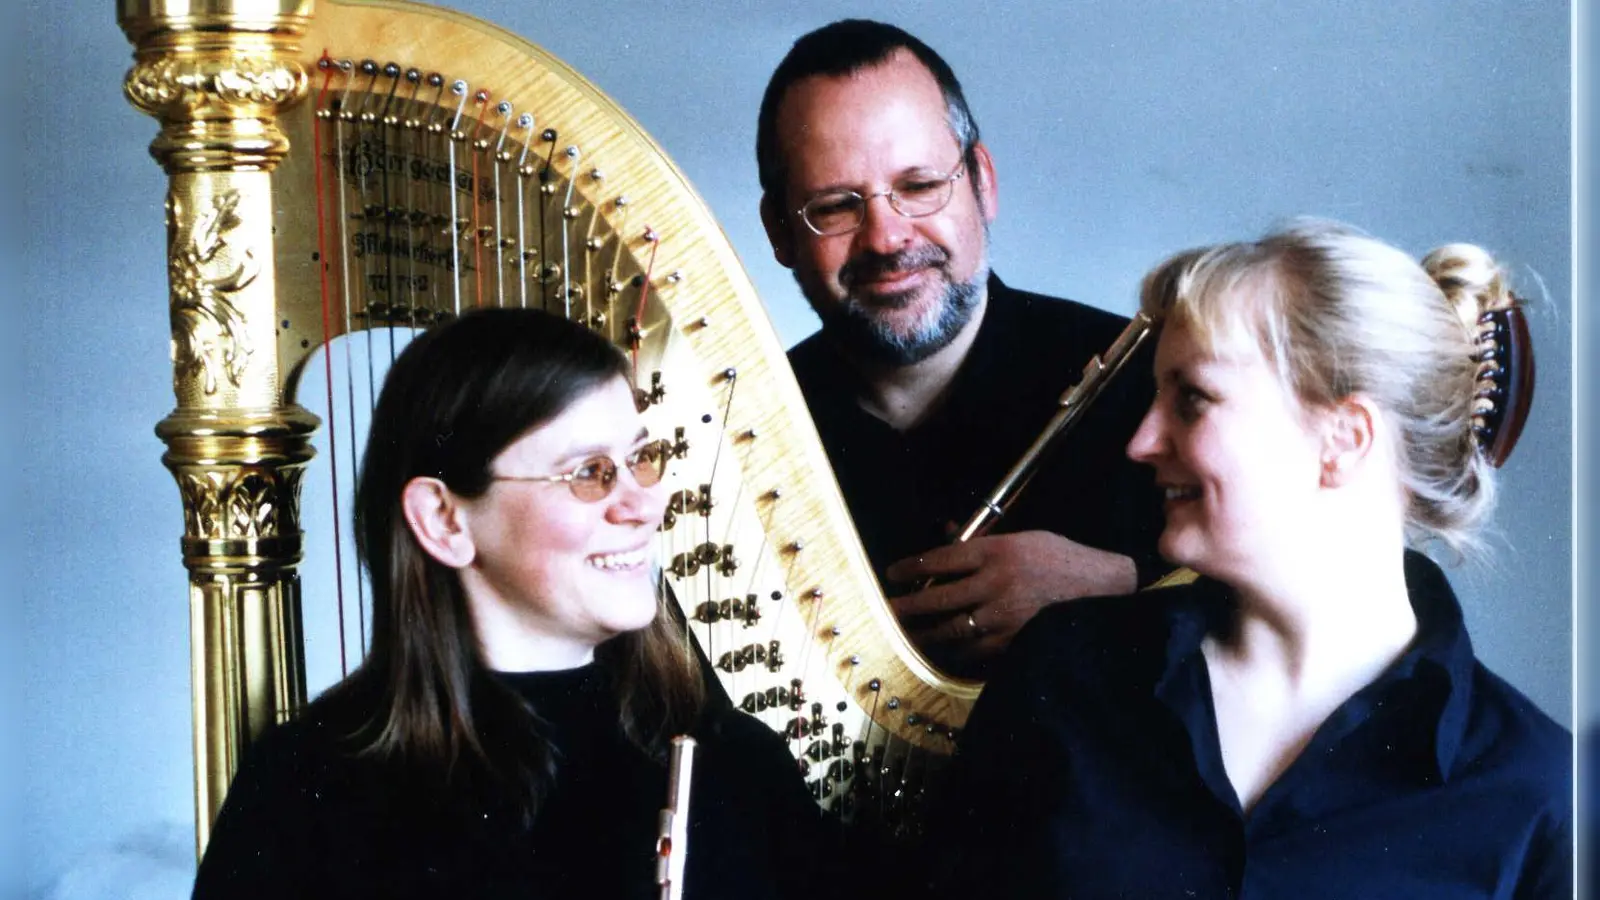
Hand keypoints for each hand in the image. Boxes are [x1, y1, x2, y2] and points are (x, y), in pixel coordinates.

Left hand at [885, 531, 1136, 661]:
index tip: (893, 573)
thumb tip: (946, 532)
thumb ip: (982, 539)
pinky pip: (975, 650)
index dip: (911, 567)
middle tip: (890, 608)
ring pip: (951, 629)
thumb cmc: (1063, 558)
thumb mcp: (1023, 537)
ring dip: (925, 632)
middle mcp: (996, 583)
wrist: (1103, 588)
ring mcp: (1005, 616)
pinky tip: (944, 650)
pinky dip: (956, 651)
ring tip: (909, 632)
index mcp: (997, 551)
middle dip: (908, 605)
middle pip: (938, 598)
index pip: (940, 559)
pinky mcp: (1015, 640)